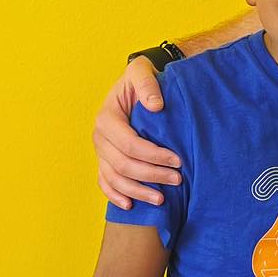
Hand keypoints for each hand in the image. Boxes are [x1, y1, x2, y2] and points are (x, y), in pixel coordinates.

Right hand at [93, 57, 180, 207]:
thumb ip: (147, 85)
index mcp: (107, 117)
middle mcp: (100, 136)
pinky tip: (130, 205)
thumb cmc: (140, 78)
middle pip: (123, 165)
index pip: (129, 144)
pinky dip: (115, 195)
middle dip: (151, 175)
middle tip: (177, 179)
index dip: (153, 155)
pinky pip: (104, 182)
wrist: (135, 84)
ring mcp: (100, 150)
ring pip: (114, 178)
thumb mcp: (142, 71)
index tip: (178, 160)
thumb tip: (155, 106)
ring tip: (161, 199)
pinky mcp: (104, 159)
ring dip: (137, 191)